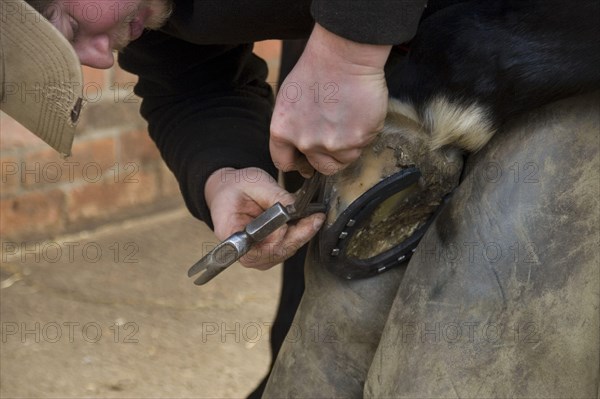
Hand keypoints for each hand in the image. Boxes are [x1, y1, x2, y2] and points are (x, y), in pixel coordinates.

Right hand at [204, 167, 324, 269]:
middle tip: (316, 217)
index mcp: (231, 236)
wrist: (229, 191)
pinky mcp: (268, 251)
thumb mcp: (254, 183)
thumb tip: (297, 208)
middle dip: (299, 234)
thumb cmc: (235, 187)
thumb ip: (275, 197)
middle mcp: (243, 251)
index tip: (294, 223)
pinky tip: (307, 220)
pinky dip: (299, 233)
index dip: (278, 239)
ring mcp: (257, 255)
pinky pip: (288, 246)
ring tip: (314, 216)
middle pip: (276, 252)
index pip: (257, 250)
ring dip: (302, 234)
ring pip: (286, 250)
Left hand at [270, 23, 391, 175]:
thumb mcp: (288, 100)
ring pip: (343, 159)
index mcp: (282, 132)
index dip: (297, 163)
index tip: (306, 161)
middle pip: (319, 166)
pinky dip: (362, 135)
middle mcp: (305, 142)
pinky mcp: (356, 140)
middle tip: (335, 135)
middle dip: (327, 155)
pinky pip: (361, 146)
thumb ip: (291, 128)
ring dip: (347, 146)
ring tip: (348, 120)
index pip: (284, 163)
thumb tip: (298, 148)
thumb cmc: (316, 70)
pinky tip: (359, 114)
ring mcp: (332, 144)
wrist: (344, 56)